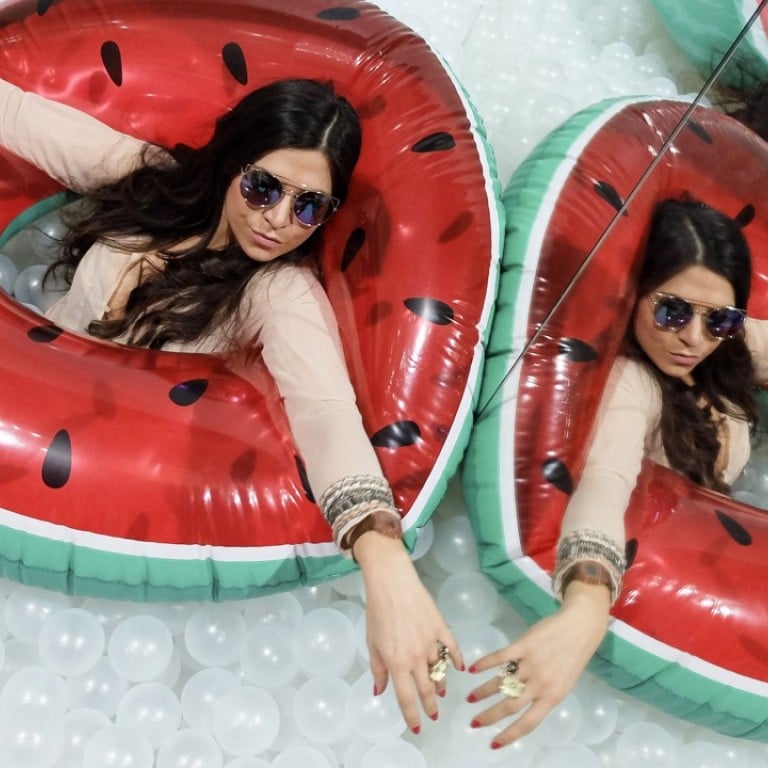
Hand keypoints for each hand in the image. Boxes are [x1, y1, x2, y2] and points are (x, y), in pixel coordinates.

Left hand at [353, 531, 463, 732]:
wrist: (392, 583)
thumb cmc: (377, 612)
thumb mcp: (372, 643)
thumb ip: (378, 669)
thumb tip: (379, 691)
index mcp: (397, 663)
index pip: (406, 698)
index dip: (412, 716)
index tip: (417, 728)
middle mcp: (417, 657)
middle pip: (427, 689)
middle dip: (430, 705)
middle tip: (434, 714)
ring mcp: (431, 642)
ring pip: (441, 670)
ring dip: (441, 683)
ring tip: (441, 691)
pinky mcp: (441, 627)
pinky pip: (452, 649)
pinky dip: (457, 660)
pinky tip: (460, 668)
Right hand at [466, 581, 610, 747]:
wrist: (579, 629)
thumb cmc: (572, 658)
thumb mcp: (563, 685)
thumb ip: (544, 696)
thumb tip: (521, 706)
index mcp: (552, 697)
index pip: (527, 723)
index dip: (509, 735)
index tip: (493, 743)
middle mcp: (540, 684)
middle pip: (509, 705)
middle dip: (489, 716)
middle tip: (474, 722)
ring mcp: (530, 664)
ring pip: (501, 683)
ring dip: (483, 692)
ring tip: (471, 697)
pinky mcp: (523, 645)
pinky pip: (500, 657)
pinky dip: (485, 664)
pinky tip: (472, 669)